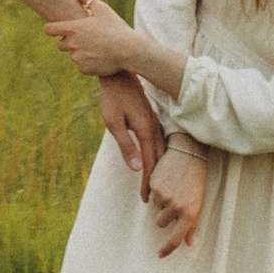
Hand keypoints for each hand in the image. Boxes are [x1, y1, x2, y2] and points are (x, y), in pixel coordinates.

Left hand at [46, 0, 143, 81]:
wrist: (129, 51)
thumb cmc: (116, 28)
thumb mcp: (103, 10)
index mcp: (74, 28)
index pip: (49, 29)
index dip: (51, 28)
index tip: (54, 29)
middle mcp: (72, 44)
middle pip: (60, 44)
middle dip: (69, 42)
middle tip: (85, 38)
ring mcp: (78, 58)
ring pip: (73, 55)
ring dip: (80, 52)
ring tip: (97, 47)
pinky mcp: (84, 69)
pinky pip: (81, 66)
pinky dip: (88, 63)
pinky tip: (100, 57)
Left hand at [98, 72, 164, 193]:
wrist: (119, 74)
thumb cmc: (113, 98)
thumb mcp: (113, 123)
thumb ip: (126, 145)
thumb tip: (136, 168)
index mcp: (146, 130)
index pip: (149, 163)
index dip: (147, 181)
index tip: (144, 197)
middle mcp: (154, 128)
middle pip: (158, 159)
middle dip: (154, 179)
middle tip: (150, 197)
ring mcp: (154, 123)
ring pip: (161, 151)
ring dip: (157, 168)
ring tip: (153, 183)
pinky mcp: (151, 119)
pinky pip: (159, 142)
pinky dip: (157, 156)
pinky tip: (153, 161)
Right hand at [148, 141, 207, 258]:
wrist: (188, 153)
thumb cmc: (196, 180)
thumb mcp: (199, 202)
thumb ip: (192, 224)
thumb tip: (188, 243)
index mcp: (190, 213)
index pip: (176, 239)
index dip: (167, 249)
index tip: (160, 255)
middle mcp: (176, 207)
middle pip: (161, 223)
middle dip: (164, 215)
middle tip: (173, 200)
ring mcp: (164, 196)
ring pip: (155, 208)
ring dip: (161, 201)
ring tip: (172, 186)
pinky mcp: (154, 185)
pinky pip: (151, 195)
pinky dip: (157, 189)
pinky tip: (166, 178)